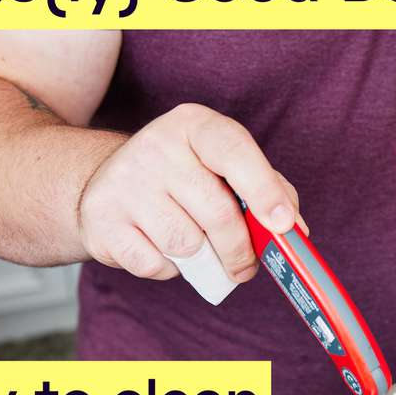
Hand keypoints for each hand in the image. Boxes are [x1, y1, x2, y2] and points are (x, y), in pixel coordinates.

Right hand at [76, 103, 300, 281]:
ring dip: (202, 260)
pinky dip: (169, 269)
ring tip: (197, 248)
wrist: (105, 182)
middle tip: (244, 267)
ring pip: (186, 245)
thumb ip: (267, 189)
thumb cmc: (184, 178)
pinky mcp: (102, 220)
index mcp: (194, 125)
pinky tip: (161, 249)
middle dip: (240, 251)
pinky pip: (155, 264)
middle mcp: (156, 146)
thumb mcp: (224, 167)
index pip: (234, 152)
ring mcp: (124, 182)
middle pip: (217, 214)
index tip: (283, 225)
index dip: (264, 191)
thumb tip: (293, 230)